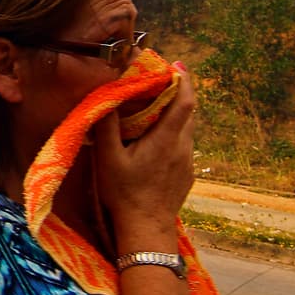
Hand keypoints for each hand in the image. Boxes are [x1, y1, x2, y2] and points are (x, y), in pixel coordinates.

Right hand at [92, 64, 195, 249]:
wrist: (146, 230)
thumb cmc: (125, 194)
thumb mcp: (109, 159)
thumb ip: (107, 127)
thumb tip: (105, 98)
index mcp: (166, 139)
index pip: (185, 101)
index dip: (184, 80)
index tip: (177, 65)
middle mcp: (182, 147)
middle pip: (189, 111)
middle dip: (179, 92)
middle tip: (162, 80)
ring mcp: (187, 162)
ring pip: (187, 128)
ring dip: (176, 113)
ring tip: (158, 107)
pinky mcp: (186, 174)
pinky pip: (184, 145)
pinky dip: (175, 133)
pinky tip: (156, 140)